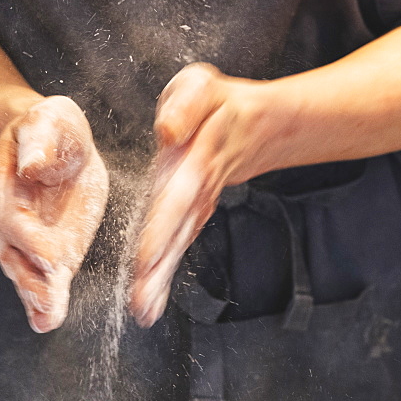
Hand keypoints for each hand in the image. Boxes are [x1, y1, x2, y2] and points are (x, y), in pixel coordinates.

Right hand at [0, 95, 108, 332]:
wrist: (50, 138)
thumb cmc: (49, 128)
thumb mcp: (47, 123)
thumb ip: (40, 143)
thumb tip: (33, 166)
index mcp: (5, 186)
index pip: (15, 219)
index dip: (33, 240)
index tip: (54, 260)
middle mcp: (8, 219)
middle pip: (15, 256)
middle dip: (32, 282)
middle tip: (49, 306)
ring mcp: (26, 238)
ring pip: (25, 273)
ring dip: (37, 297)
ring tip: (48, 319)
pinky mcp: (50, 247)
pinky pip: (42, 277)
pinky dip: (44, 300)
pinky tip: (47, 321)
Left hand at [131, 63, 272, 327]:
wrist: (259, 126)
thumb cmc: (222, 105)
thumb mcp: (204, 88)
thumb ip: (184, 107)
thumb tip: (167, 132)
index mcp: (196, 160)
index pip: (178, 197)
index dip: (163, 228)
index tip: (146, 259)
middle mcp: (195, 189)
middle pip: (177, 232)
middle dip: (158, 267)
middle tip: (140, 303)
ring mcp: (198, 205)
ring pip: (179, 245)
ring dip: (161, 279)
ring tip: (142, 311)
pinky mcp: (195, 213)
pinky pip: (180, 245)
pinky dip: (165, 274)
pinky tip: (149, 302)